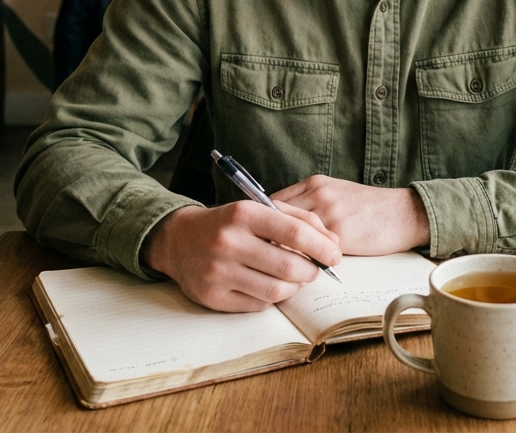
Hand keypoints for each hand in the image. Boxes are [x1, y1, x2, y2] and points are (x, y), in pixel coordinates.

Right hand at [141, 201, 340, 311]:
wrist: (179, 240)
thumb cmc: (230, 223)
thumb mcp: (259, 209)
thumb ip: (298, 220)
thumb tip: (333, 243)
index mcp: (243, 214)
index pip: (294, 232)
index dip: (322, 246)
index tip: (336, 255)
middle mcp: (228, 242)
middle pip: (288, 266)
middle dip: (312, 270)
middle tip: (316, 269)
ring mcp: (218, 272)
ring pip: (276, 291)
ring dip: (294, 287)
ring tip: (295, 277)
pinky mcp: (212, 297)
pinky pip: (258, 305)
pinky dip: (271, 298)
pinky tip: (268, 284)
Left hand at [272, 176, 429, 255]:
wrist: (404, 212)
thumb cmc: (371, 208)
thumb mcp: (337, 194)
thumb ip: (311, 204)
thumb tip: (282, 226)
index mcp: (314, 184)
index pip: (272, 203)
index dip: (261, 224)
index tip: (258, 240)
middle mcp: (317, 194)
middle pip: (275, 219)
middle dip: (266, 240)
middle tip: (262, 258)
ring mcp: (328, 213)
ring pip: (289, 236)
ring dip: (282, 254)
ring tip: (280, 268)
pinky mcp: (340, 233)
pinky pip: (310, 251)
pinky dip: (302, 262)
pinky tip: (301, 272)